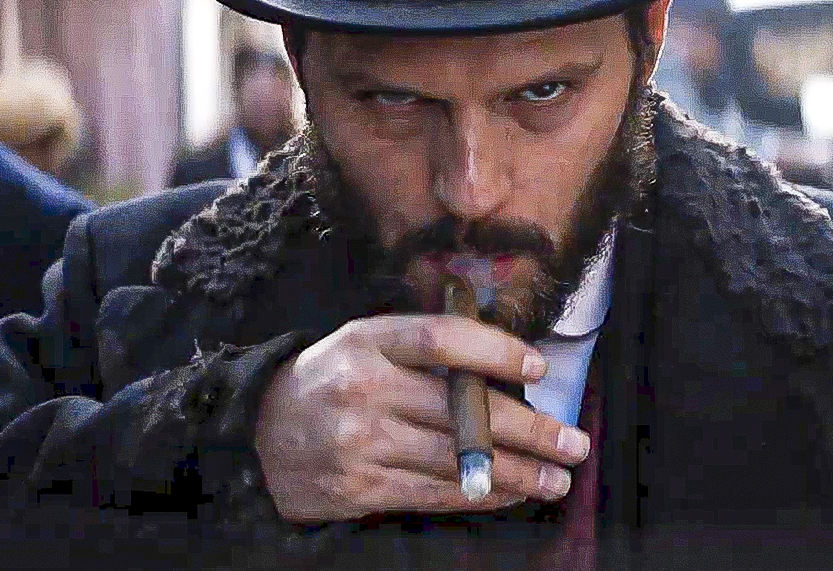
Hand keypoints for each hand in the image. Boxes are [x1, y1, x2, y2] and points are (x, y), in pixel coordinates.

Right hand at [254, 314, 592, 522]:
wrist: (258, 435)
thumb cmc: (330, 380)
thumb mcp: (363, 342)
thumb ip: (423, 345)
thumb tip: (505, 361)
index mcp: (367, 340)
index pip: (441, 339)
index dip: (496, 350)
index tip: (540, 369)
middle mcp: (364, 387)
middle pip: (461, 408)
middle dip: (529, 429)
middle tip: (574, 441)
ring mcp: (361, 441)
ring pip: (457, 458)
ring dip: (519, 473)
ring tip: (559, 478)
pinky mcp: (360, 486)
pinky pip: (435, 491)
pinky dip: (482, 495)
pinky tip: (514, 493)